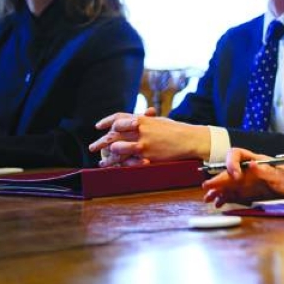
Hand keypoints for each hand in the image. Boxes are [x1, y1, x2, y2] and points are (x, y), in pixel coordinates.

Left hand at [90, 108, 210, 164]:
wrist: (190, 139)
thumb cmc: (177, 130)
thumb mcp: (160, 121)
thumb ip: (147, 120)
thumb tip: (141, 117)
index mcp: (143, 119)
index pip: (119, 117)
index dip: (107, 121)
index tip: (98, 126)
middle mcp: (140, 129)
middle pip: (114, 133)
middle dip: (102, 141)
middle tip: (93, 147)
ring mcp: (143, 142)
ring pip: (117, 147)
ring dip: (108, 153)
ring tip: (101, 159)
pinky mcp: (147, 154)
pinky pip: (127, 159)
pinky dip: (117, 163)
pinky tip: (113, 166)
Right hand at [202, 148, 283, 205]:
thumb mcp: (280, 174)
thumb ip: (266, 170)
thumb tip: (252, 165)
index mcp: (255, 160)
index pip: (237, 155)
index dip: (232, 163)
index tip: (235, 175)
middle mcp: (248, 170)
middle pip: (228, 171)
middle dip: (218, 179)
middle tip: (208, 187)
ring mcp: (246, 181)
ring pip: (228, 183)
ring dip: (217, 190)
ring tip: (208, 197)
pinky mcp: (247, 192)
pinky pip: (233, 194)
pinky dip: (224, 198)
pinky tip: (219, 203)